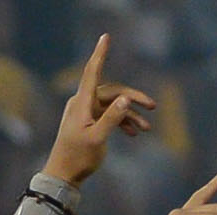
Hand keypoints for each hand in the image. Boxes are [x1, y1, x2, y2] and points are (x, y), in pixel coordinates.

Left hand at [44, 34, 152, 185]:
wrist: (64, 175)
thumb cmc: (78, 157)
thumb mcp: (97, 139)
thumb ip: (112, 118)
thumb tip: (125, 99)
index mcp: (81, 103)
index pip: (92, 71)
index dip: (100, 54)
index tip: (105, 37)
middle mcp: (83, 103)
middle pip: (112, 91)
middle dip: (133, 98)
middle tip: (152, 107)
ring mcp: (86, 112)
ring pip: (113, 105)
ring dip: (130, 114)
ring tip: (146, 129)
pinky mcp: (89, 121)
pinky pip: (109, 115)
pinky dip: (122, 121)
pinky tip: (134, 133)